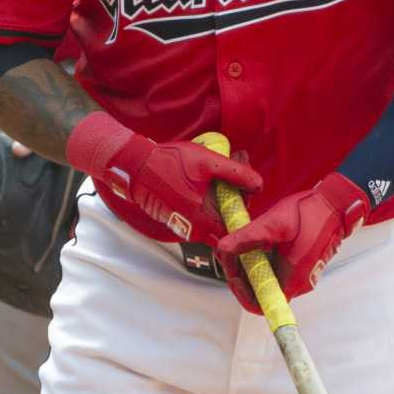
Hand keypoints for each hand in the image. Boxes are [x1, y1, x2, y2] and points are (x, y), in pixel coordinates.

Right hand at [68, 115, 261, 241]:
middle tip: (238, 162)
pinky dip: (208, 193)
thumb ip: (236, 173)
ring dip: (222, 190)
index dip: (243, 208)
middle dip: (234, 193)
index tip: (245, 188)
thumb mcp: (208, 163)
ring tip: (224, 162)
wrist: (134, 166)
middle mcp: (194, 230)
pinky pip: (200, 210)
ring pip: (213, 212)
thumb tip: (259, 185)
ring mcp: (184, 225)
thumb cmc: (169, 163)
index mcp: (203, 222)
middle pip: (225, 218)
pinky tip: (209, 171)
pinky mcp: (177, 218)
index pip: (235, 227)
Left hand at [214, 173, 369, 312]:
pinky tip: (261, 242)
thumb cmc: (309, 213)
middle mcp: (299, 283)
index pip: (260, 304)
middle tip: (233, 253)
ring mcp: (302, 276)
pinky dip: (264, 261)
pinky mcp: (303, 267)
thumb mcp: (273, 224)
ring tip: (246, 244)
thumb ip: (246, 239)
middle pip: (261, 292)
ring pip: (268, 280)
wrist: (336, 204)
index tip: (234, 273)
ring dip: (253, 266)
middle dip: (243, 274)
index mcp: (292, 279)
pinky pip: (278, 271)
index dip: (241, 292)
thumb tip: (222, 251)